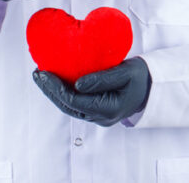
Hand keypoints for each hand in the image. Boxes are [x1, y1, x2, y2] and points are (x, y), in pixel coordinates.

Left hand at [32, 57, 151, 126]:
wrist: (151, 85)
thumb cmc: (140, 76)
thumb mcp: (125, 72)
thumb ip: (103, 78)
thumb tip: (78, 84)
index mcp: (108, 109)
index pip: (74, 101)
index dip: (56, 88)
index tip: (44, 73)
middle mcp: (100, 117)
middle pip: (67, 106)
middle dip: (50, 90)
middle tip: (37, 74)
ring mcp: (97, 116)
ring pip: (69, 106)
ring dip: (53, 92)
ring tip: (41, 76)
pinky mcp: (95, 110)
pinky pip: (75, 103)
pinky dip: (62, 92)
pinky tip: (55, 80)